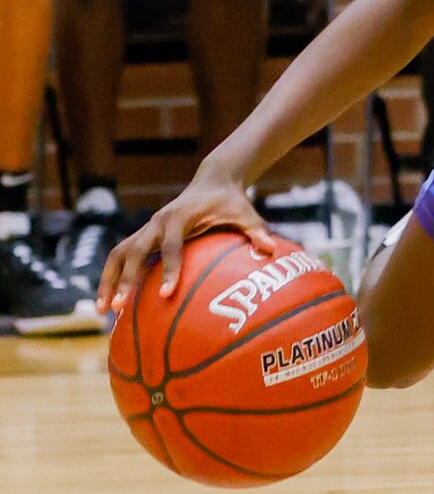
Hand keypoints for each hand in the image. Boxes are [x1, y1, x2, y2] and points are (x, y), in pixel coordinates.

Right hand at [97, 172, 276, 312]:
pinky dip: (111, 277)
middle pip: (132, 250)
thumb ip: (256, 230)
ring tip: (102, 311)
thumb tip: (271, 250)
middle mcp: (157, 222)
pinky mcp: (142, 236)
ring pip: (118, 254)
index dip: (168, 269)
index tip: (166, 295)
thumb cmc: (230, 202)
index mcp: (180, 217)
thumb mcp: (246, 213)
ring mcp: (146, 229)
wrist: (212, 182)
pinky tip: (109, 304)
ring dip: (108, 280)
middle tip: (120, 308)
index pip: (171, 245)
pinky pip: (120, 257)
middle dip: (125, 279)